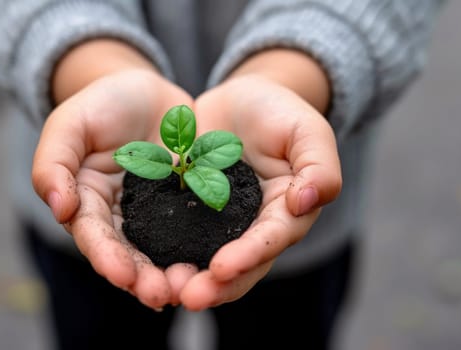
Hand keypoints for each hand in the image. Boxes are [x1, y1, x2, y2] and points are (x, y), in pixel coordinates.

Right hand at [31, 69, 193, 309]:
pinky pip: (191, 231)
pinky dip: (199, 251)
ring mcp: (153, 214)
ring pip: (159, 251)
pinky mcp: (184, 205)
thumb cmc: (101, 103)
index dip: (106, 256)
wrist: (146, 90)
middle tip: (160, 295)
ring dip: (170, 274)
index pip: (92, 234)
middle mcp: (118, 216)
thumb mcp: (71, 122)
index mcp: (86, 201)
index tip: (122, 274)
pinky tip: (214, 270)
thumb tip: (59, 208)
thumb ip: (54, 162)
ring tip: (186, 291)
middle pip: (127, 254)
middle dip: (141, 278)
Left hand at [177, 74, 341, 309]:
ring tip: (163, 291)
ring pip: (205, 261)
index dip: (250, 255)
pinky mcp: (190, 212)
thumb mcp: (307, 131)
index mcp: (286, 213)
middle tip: (188, 297)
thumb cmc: (281, 113)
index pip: (271, 240)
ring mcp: (219, 224)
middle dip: (216, 286)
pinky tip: (142, 264)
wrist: (242, 100)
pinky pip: (176, 238)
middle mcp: (253, 228)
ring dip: (187, 279)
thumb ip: (318, 165)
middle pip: (239, 267)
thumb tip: (307, 201)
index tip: (222, 267)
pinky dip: (163, 254)